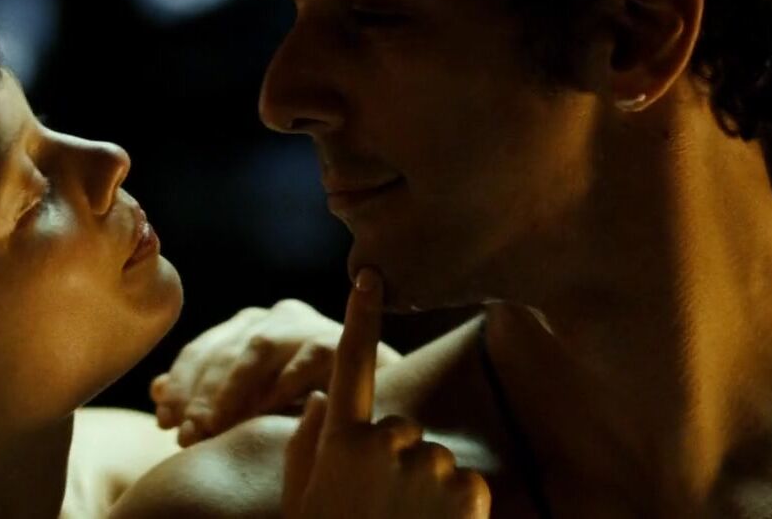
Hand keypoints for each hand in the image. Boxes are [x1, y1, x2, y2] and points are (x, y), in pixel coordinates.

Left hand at [151, 298, 401, 445]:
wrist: (376, 415)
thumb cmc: (305, 414)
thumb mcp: (251, 409)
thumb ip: (206, 397)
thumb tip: (157, 390)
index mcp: (250, 329)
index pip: (204, 351)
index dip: (180, 384)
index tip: (163, 420)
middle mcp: (277, 317)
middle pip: (226, 349)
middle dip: (200, 393)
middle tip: (185, 433)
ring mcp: (309, 325)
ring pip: (258, 347)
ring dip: (231, 390)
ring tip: (213, 427)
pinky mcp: (340, 340)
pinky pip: (305, 358)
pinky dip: (281, 385)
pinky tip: (262, 414)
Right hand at [283, 268, 489, 518]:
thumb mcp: (302, 504)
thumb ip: (307, 446)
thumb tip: (321, 398)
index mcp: (341, 440)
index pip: (351, 366)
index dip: (360, 318)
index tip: (370, 276)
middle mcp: (385, 441)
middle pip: (404, 429)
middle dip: (398, 461)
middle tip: (381, 512)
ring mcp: (428, 463)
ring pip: (436, 459)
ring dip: (428, 490)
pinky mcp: (469, 490)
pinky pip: (468, 485)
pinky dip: (460, 512)